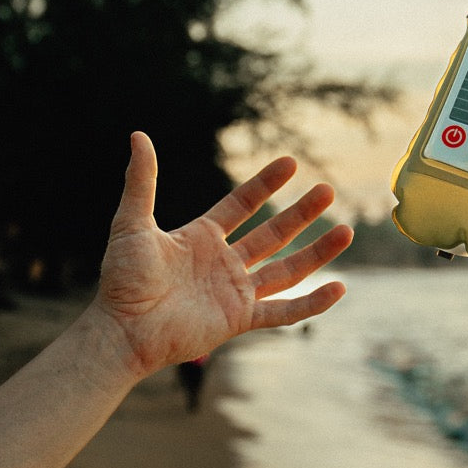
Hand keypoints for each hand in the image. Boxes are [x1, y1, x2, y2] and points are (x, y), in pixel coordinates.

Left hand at [95, 132, 351, 378]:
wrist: (121, 331)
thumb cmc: (122, 280)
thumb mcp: (132, 222)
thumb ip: (142, 180)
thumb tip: (139, 136)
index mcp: (202, 237)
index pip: (242, 204)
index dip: (266, 184)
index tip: (291, 163)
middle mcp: (224, 263)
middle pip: (273, 233)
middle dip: (301, 213)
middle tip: (328, 190)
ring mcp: (234, 292)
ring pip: (287, 269)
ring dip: (317, 252)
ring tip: (347, 231)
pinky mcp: (240, 320)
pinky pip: (284, 312)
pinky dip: (312, 303)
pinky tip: (339, 288)